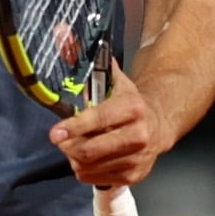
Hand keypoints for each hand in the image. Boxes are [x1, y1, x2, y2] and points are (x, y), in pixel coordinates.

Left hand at [50, 61, 164, 188]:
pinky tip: (92, 158)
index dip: (74, 127)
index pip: (99, 119)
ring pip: (88, 167)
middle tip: (62, 139)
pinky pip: (94, 178)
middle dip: (69, 146)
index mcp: (132, 108)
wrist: (159, 124)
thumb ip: (91, 65)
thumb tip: (63, 37)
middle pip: (90, 150)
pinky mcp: (133, 176)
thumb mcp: (115, 81)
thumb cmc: (129, 103)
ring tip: (79, 146)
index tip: (55, 133)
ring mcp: (136, 159)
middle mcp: (138, 135)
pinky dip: (86, 170)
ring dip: (75, 158)